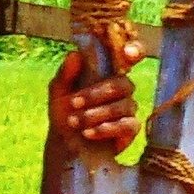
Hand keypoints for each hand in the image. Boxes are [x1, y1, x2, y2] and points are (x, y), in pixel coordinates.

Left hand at [41, 46, 142, 168]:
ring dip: (96, 113)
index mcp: (107, 73)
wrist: (63, 143)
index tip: (128, 53)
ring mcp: (128, 108)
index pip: (129, 56)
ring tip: (74, 122)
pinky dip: (106, 128)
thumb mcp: (58, 92)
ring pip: (124, 105)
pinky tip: (88, 133)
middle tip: (73, 103)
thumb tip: (74, 54)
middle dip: (96, 94)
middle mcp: (122, 88)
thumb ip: (65, 74)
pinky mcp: (131, 129)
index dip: (135, 50)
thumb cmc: (64, 111)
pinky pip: (128, 125)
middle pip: (123, 84)